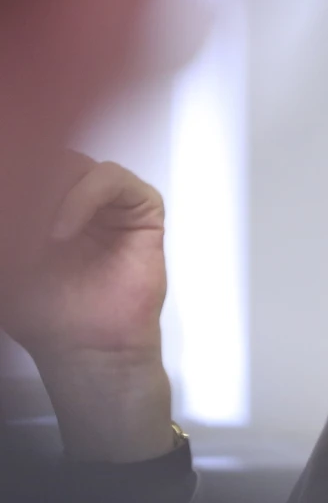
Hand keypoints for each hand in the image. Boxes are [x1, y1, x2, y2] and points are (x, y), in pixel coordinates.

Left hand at [0, 154, 174, 460]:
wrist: (88, 347)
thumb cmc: (45, 312)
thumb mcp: (5, 259)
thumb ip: (10, 221)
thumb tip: (13, 192)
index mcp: (36, 203)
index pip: (25, 163)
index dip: (16, 172)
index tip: (10, 207)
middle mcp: (70, 197)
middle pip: (46, 156)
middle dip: (27, 181)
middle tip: (19, 218)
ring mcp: (105, 201)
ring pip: (74, 161)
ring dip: (49, 189)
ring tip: (37, 229)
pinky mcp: (139, 208)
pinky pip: (111, 178)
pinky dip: (84, 195)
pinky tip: (62, 229)